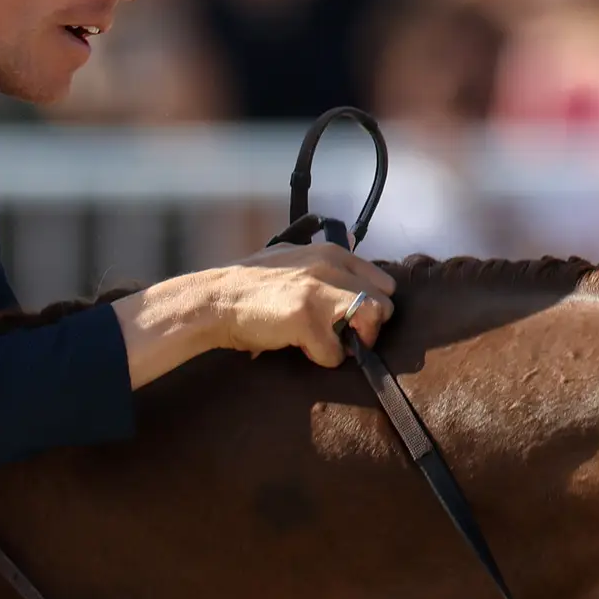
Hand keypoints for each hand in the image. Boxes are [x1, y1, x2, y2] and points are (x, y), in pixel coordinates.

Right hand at [115, 243, 397, 384]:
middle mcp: (331, 268)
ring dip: (356, 342)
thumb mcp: (292, 256)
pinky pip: (336, 353)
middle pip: (384, 305)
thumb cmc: (251, 285)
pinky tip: (302, 350)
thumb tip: (354, 239)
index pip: (382, 282)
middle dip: (368, 327)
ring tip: (329, 344)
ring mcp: (319, 293)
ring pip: (372, 322)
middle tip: (343, 337)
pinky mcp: (306, 320)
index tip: (353, 319)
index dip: (372, 305)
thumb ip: (325, 255)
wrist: (214, 301)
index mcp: (332, 253)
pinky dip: (322, 359)